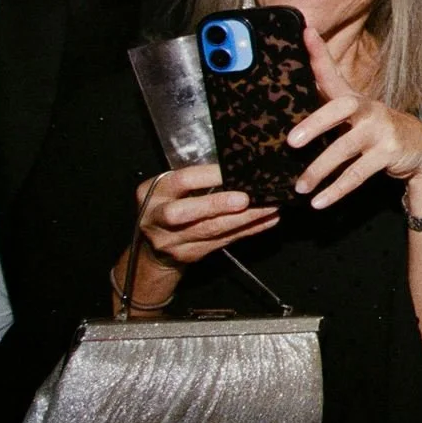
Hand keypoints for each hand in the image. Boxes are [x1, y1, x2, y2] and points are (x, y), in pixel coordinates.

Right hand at [133, 163, 279, 272]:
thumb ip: (194, 180)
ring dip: (244, 219)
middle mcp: (157, 218)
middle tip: (246, 198)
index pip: (181, 181)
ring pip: (210, 230)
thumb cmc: (167, 206)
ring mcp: (173, 240)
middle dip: (218, 204)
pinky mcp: (190, 254)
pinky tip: (268, 220)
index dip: (208, 175)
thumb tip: (237, 168)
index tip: (233, 170)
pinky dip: (248, 230)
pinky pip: (224, 241)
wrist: (152, 249)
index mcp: (152, 193)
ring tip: (270, 207)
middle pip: (185, 213)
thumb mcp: (169, 189)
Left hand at [286, 26, 421, 209]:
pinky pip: (358, 175)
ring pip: (345, 150)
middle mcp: (368, 110)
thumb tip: (289, 95)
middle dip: (315, 124)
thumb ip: (329, 106)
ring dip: (319, 170)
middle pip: (340, 109)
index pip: (333, 73)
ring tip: (299, 186)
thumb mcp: (356, 116)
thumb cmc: (376, 132)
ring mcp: (381, 131)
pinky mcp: (389, 154)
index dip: (319, 52)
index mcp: (355, 100)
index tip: (305, 31)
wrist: (421, 150)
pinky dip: (336, 190)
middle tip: (290, 142)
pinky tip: (319, 202)